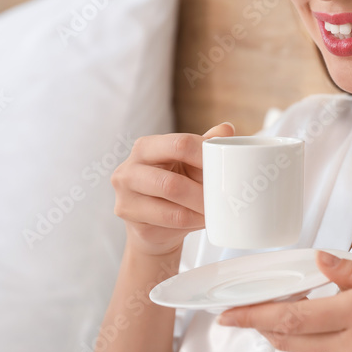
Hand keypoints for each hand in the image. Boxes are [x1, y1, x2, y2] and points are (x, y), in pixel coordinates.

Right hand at [110, 121, 234, 256]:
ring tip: (216, 210)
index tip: (225, 167)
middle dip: (202, 193)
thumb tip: (226, 129)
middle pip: (170, 182)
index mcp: (146, 147)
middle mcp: (129, 169)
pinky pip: (169, 222)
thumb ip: (206, 145)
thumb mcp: (190, 163)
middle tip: (224, 199)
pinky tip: (203, 220)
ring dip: (199, 210)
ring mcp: (125, 197)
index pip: (180, 145)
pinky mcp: (131, 220)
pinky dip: (193, 222)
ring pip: (171, 207)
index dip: (205, 156)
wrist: (155, 223)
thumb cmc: (174, 184)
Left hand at [217, 252, 351, 351]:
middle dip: (257, 327)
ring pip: (308, 349)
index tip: (227, 313)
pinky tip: (310, 320)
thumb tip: (322, 262)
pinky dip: (310, 337)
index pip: (293, 319)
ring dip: (281, 333)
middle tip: (232, 315)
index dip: (255, 317)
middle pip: (291, 340)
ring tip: (264, 313)